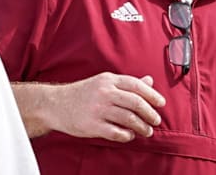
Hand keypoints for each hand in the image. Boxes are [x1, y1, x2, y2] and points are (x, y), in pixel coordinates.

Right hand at [48, 73, 164, 141]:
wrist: (55, 105)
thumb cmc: (81, 94)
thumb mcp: (103, 82)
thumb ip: (126, 83)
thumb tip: (149, 80)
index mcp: (107, 80)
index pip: (136, 85)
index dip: (152, 95)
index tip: (161, 103)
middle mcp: (104, 93)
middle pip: (135, 102)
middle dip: (150, 113)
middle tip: (155, 120)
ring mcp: (98, 109)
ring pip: (129, 119)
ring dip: (142, 127)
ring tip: (146, 131)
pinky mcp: (92, 125)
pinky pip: (116, 133)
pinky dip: (127, 135)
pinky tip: (130, 135)